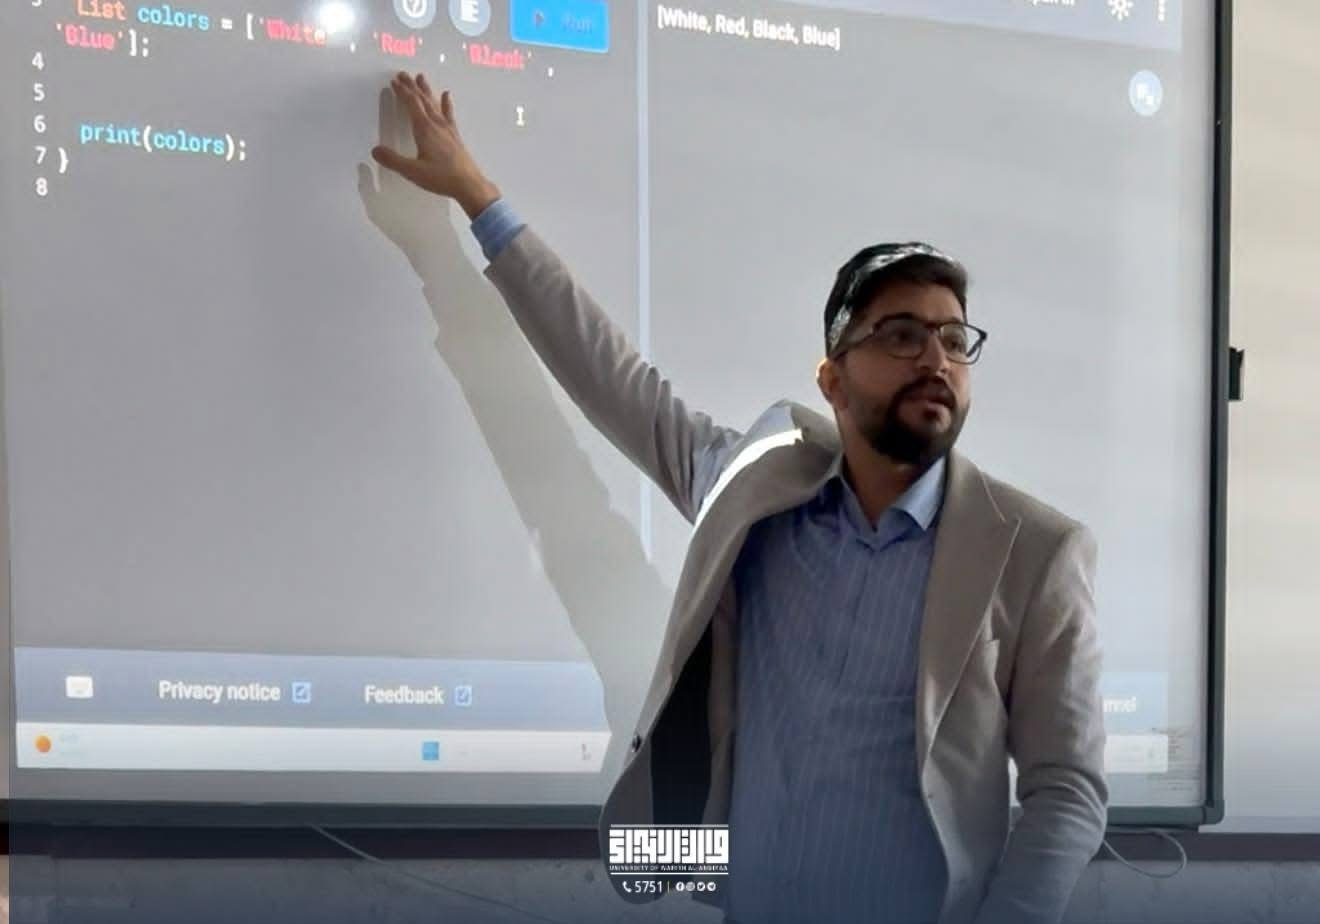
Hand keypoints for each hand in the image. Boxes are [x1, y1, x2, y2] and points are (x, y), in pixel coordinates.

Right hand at [371, 72, 500, 218]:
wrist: (469, 184)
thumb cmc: (441, 178)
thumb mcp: (412, 171)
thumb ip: (393, 160)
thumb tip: (375, 150)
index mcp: (424, 129)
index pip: (411, 104)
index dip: (402, 92)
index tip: (394, 82)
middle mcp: (436, 124)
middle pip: (422, 99)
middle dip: (411, 86)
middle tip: (403, 74)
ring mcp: (447, 129)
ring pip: (435, 103)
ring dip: (426, 90)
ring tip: (421, 77)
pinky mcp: (455, 135)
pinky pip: (449, 114)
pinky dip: (446, 103)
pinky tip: (447, 95)